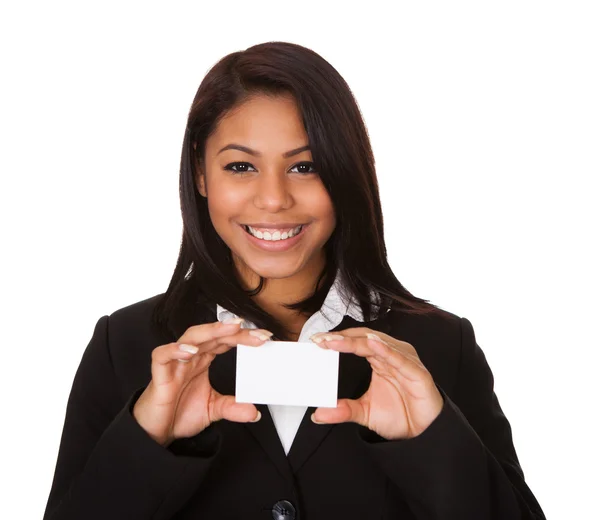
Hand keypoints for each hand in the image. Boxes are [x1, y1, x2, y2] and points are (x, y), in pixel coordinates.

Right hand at [133, 319, 272, 446]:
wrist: (155, 431)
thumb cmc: (179, 412)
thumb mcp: (213, 410)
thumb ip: (232, 408)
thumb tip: (254, 413)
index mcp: (203, 360)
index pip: (225, 341)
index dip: (243, 336)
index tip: (265, 337)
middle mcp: (190, 357)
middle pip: (212, 335)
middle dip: (234, 330)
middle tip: (257, 331)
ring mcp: (174, 363)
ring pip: (190, 336)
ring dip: (211, 330)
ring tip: (231, 328)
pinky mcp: (159, 374)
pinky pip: (163, 355)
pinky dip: (175, 349)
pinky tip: (190, 350)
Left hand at [309, 328, 443, 439]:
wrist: (424, 434)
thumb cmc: (400, 416)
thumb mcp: (365, 413)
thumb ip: (343, 410)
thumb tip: (318, 414)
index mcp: (380, 359)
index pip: (356, 342)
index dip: (337, 340)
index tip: (316, 341)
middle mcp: (392, 355)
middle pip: (364, 339)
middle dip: (342, 338)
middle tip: (321, 340)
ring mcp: (405, 362)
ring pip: (379, 345)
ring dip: (357, 341)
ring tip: (336, 340)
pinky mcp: (418, 373)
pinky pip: (400, 359)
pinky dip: (386, 350)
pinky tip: (372, 345)